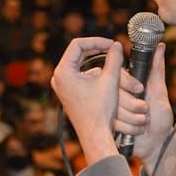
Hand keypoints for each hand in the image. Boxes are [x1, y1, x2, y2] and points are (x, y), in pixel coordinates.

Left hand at [51, 38, 123, 160]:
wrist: (95, 134)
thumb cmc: (100, 110)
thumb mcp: (110, 81)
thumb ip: (114, 59)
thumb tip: (117, 45)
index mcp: (63, 72)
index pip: (78, 45)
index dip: (96, 41)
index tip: (112, 45)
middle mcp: (58, 77)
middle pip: (77, 52)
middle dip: (97, 48)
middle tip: (113, 48)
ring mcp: (62, 84)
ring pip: (79, 62)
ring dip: (95, 58)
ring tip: (111, 56)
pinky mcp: (68, 90)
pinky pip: (79, 72)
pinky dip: (93, 69)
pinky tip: (106, 70)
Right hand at [114, 43, 171, 165]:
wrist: (157, 146)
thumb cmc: (161, 120)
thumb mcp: (159, 93)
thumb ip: (157, 69)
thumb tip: (160, 45)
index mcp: (130, 86)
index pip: (119, 76)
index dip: (128, 84)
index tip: (140, 91)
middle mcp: (118, 96)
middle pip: (115, 92)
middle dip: (134, 105)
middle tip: (146, 111)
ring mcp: (112, 110)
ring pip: (114, 107)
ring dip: (133, 118)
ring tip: (144, 123)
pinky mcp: (110, 123)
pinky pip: (113, 121)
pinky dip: (128, 128)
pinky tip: (136, 132)